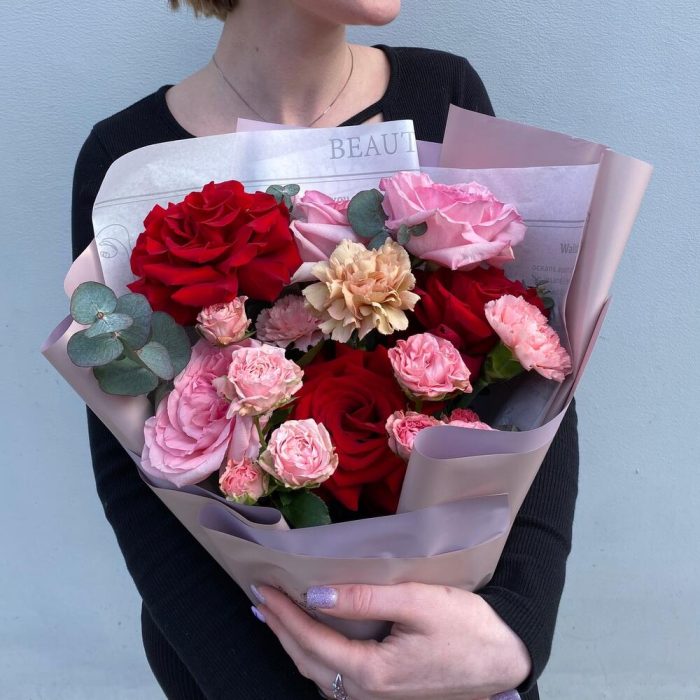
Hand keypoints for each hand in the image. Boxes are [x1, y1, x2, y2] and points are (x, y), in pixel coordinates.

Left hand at [252, 582, 530, 699]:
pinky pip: (337, 680)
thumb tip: (315, 595)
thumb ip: (365, 599)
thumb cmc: (468, 628)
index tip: (262, 587)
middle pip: (308, 661)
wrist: (506, 661)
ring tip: (275, 616)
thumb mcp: (419, 602)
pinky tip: (313, 639)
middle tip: (258, 598)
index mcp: (373, 672)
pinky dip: (315, 655)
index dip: (283, 613)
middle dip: (279, 629)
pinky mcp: (387, 695)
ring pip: (320, 674)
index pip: (312, 640)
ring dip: (293, 643)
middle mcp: (368, 695)